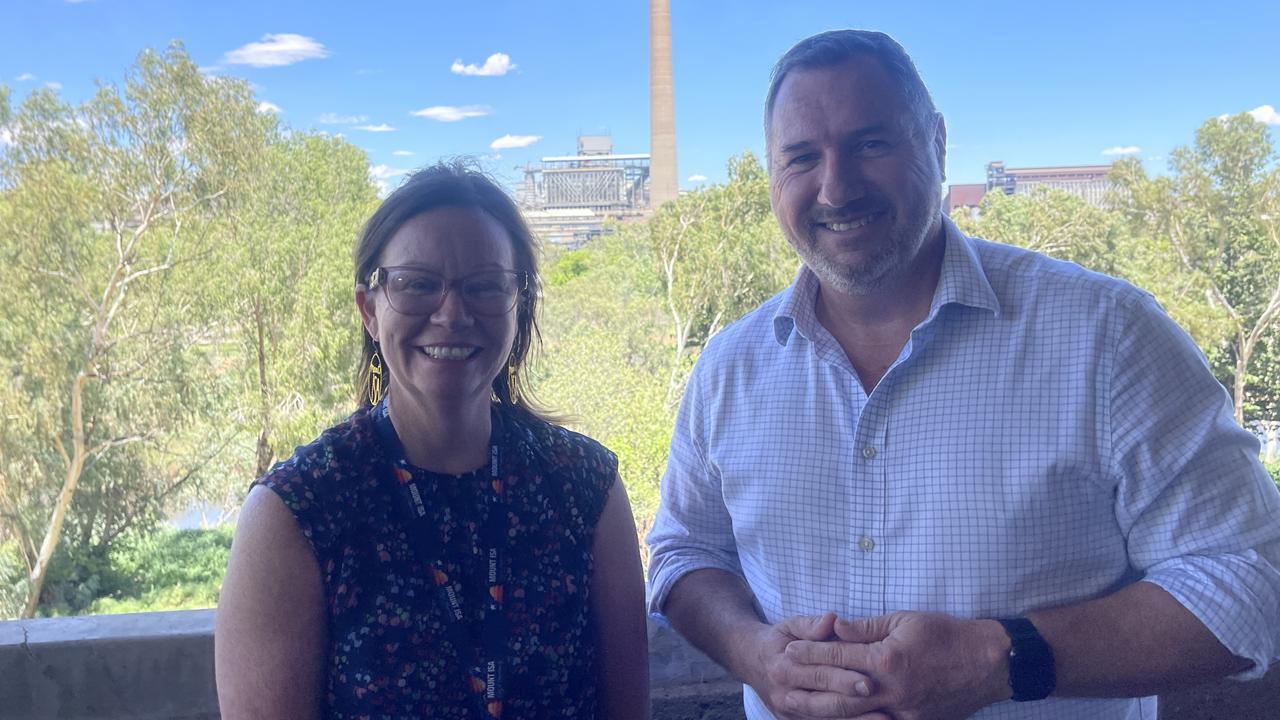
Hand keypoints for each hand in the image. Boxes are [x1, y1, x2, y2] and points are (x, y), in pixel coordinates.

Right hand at [746, 612, 877, 719]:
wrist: (750, 660)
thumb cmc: (778, 640)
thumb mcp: (790, 625)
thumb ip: (811, 624)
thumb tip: (832, 619)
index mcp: (783, 667)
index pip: (818, 674)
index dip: (845, 678)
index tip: (871, 681)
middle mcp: (784, 694)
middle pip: (823, 702)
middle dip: (853, 704)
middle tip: (880, 703)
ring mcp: (788, 713)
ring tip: (883, 719)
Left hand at [783, 612, 1011, 719]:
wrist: (989, 664)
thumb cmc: (947, 635)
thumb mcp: (905, 620)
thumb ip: (866, 628)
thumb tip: (834, 626)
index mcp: (888, 659)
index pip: (838, 657)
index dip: (810, 654)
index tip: (788, 650)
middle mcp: (892, 690)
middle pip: (838, 691)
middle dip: (807, 685)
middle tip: (779, 679)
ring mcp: (903, 712)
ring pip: (854, 715)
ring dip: (822, 710)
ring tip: (797, 703)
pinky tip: (835, 718)